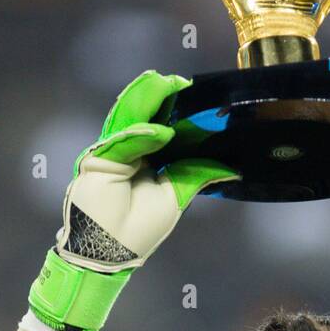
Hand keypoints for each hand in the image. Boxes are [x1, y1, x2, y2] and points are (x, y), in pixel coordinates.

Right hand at [55, 70, 239, 274]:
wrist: (110, 249)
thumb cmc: (140, 228)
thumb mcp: (176, 196)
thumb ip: (196, 175)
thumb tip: (231, 169)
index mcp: (146, 158)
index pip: (162, 127)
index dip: (177, 112)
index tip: (196, 97)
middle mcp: (128, 151)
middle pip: (144, 117)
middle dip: (161, 98)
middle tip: (182, 82)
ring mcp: (111, 152)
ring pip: (129, 119)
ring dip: (147, 100)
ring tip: (167, 83)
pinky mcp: (98, 159)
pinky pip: (120, 142)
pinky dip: (139, 135)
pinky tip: (161, 130)